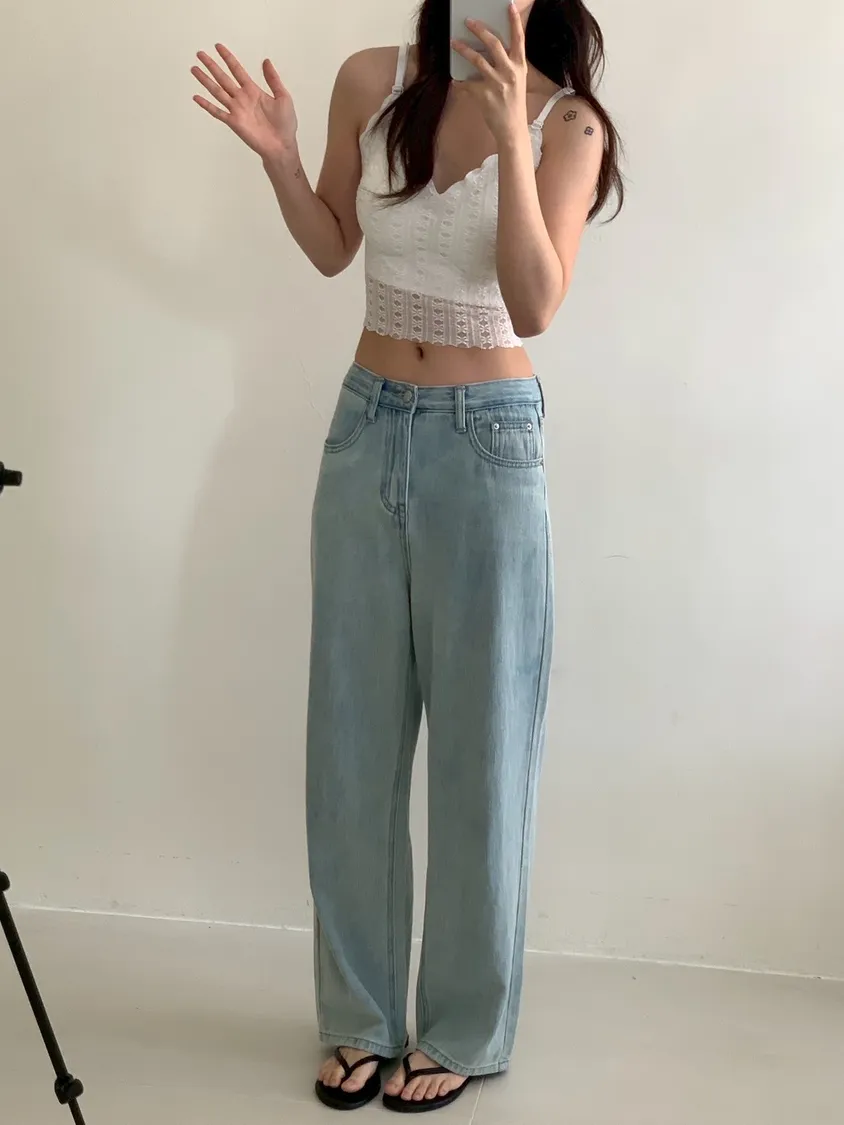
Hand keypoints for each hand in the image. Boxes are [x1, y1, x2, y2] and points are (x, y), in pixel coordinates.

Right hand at [191, 45, 297, 160]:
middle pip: (223, 78)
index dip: (228, 58)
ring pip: (217, 91)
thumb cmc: (285, 124)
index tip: (218, 47)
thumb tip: (266, 61)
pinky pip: (217, 112)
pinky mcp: (234, 123)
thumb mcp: (283, 97)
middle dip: (211, 65)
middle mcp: (242, 98)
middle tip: (200, 54)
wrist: (282, 145)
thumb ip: (273, 79)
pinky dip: (207, 105)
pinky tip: (197, 97)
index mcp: (253, 90)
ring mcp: (236, 110)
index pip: (237, 70)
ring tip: (194, 69)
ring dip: (205, 80)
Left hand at [451, 4, 527, 144]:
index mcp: (519, 66)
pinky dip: (459, 81)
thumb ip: (508, 64)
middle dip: (479, 29)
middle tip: (468, 21)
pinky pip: (467, 83)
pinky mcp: (484, 95)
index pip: (519, 39)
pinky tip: (455, 79)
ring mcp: (497, 83)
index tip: (510, 6)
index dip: (514, 21)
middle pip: (493, 43)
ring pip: (477, 60)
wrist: (512, 129)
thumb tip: (491, 50)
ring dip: (463, 49)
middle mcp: (509, 72)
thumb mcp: (518, 81)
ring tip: (453, 42)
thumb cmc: (514, 104)